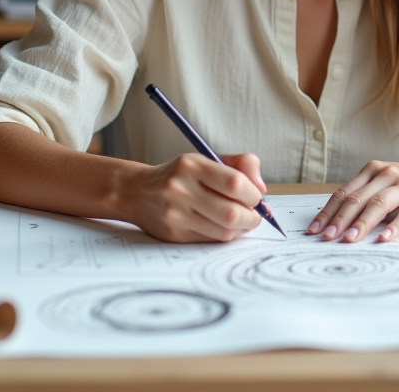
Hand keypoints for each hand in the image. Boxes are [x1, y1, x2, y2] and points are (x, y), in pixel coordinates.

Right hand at [122, 152, 264, 242]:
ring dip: (240, 229)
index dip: (253, 194)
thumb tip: (261, 188)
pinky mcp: (174, 234)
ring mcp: (175, 214)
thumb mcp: (207, 159)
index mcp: (192, 165)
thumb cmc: (180, 175)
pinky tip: (221, 226)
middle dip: (251, 217)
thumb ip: (240, 165)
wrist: (137, 192)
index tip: (255, 197)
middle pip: (231, 213)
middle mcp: (181, 189)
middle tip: (253, 215)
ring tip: (239, 221)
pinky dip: (223, 235)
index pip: (235, 183)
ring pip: (223, 231)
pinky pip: (210, 240)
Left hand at [308, 152, 398, 242]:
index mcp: (374, 171)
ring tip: (348, 240)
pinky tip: (384, 238)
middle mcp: (387, 175)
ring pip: (378, 204)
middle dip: (338, 219)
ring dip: (361, 223)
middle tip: (326, 237)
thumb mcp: (388, 181)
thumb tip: (338, 218)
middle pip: (357, 199)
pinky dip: (394, 227)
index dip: (327, 211)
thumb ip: (367, 194)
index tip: (314, 229)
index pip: (344, 193)